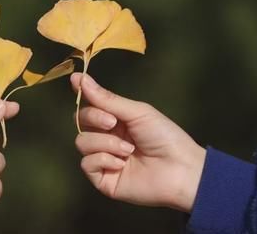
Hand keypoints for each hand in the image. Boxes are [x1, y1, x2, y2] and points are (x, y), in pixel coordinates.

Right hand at [72, 73, 205, 211]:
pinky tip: (122, 163)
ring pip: (82, 142)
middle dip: (94, 118)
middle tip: (114, 123)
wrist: (180, 169)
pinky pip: (87, 164)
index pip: (90, 105)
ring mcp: (103, 158)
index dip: (82, 94)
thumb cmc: (164, 137)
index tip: (76, 81)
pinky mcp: (102, 179)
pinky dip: (103, 160)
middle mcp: (106, 137)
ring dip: (105, 143)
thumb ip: (106, 99)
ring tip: (128, 149)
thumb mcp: (136, 112)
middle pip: (80, 121)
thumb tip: (78, 77)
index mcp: (115, 120)